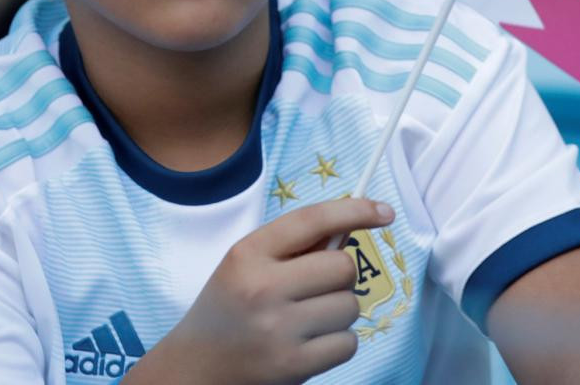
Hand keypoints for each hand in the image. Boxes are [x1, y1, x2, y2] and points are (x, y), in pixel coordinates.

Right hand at [126, 197, 394, 384]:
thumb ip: (293, 245)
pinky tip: (310, 344)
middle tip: (316, 288)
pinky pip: (348, 343)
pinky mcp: (294, 365)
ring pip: (350, 306)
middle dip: (339, 276)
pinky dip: (338, 343)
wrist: (194, 368)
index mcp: (248, 253)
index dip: (355, 210)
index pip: (312, 220)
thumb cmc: (228, 308)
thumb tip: (351, 226)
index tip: (384, 212)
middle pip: (342, 266)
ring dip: (339, 312)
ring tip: (306, 320)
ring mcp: (278, 329)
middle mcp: (262, 287)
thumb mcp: (246, 264)